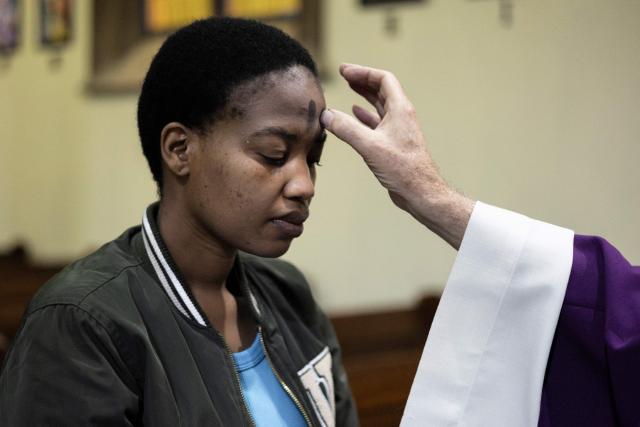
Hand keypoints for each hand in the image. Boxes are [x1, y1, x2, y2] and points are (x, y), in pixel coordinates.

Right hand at [321, 64, 473, 248]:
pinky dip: (366, 116)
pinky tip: (356, 115)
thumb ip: (346, 129)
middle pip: (382, 89)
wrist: (420, 191)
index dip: (363, 72)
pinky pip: (378, 122)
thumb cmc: (402, 168)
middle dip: (362, 80)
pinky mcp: (394, 143)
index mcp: (400, 109)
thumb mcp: (369, 146)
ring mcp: (398, 130)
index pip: (383, 79)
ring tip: (349, 88)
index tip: (345, 71)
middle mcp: (401, 116)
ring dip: (365, 96)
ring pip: (380, 105)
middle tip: (344, 75)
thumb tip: (326, 115)